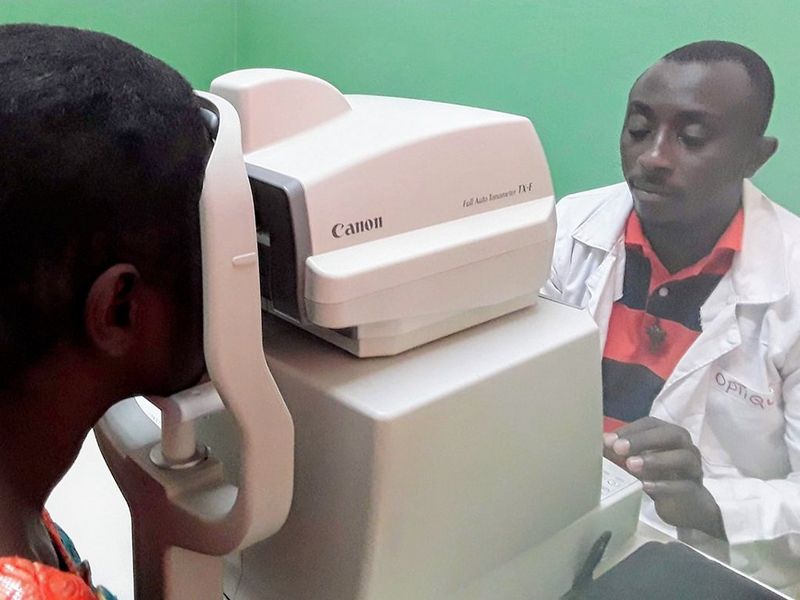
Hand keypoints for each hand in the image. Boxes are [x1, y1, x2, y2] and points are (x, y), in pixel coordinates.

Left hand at [603, 416, 725, 539]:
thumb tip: (598, 444)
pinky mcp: (694, 490)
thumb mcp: (640, 461)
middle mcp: (685, 447)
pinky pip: (682, 486)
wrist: (688, 506)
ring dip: (655, 460)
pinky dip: (663, 485)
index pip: (651, 424)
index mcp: (669, 435)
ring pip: (682, 458)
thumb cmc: (660, 476)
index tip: (608, 439)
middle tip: (619, 448)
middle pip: (671, 435)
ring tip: (631, 465)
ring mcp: (693, 468)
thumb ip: (622, 452)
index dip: (630, 430)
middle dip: (643, 440)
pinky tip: (645, 486)